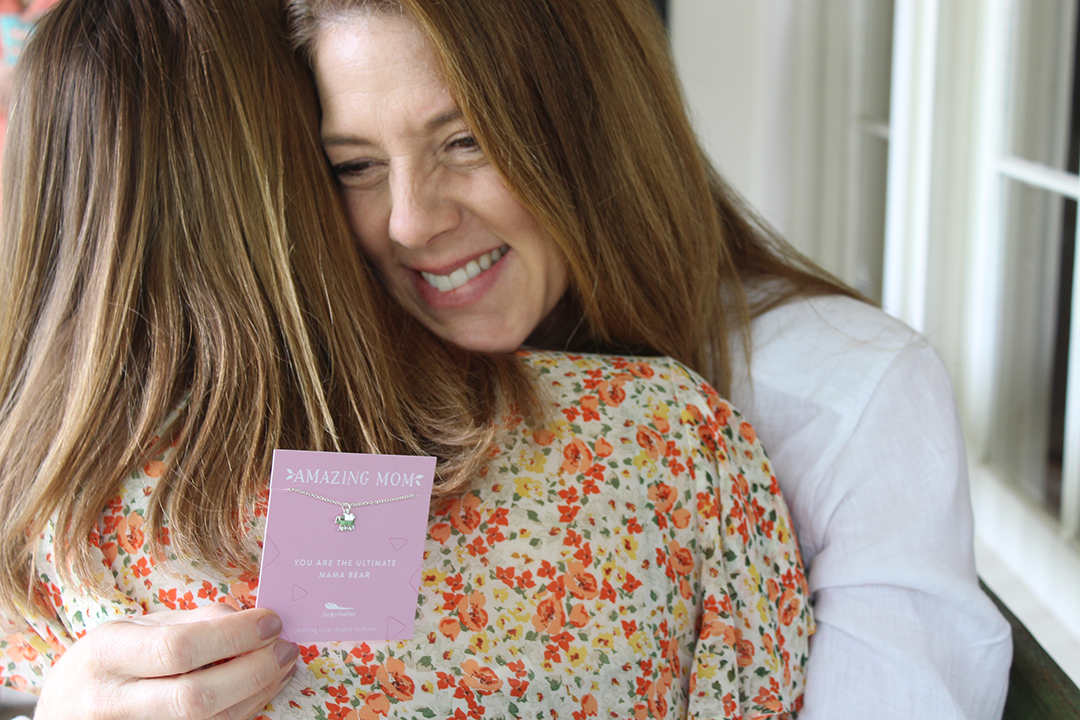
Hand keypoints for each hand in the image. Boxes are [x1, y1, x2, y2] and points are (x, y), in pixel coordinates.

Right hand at [34, 604, 297, 719]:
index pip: (178, 649)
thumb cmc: (109, 662)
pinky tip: (260, 689)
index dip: (234, 636)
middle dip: (254, 670)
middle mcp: (111, 704)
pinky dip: (243, 711)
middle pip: (196, 698)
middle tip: (287, 647)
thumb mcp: (135, 629)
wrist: (63, 713)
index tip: (271, 621)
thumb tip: (248, 617)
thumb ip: (191, 622)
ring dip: (257, 693)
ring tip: (282, 665)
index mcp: (106, 655)